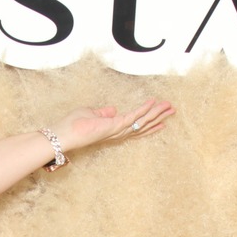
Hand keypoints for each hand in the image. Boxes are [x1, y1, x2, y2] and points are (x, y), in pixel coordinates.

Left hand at [53, 98, 174, 154]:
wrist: (64, 134)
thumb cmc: (73, 126)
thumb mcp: (91, 115)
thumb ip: (103, 113)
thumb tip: (112, 109)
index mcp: (114, 130)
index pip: (136, 127)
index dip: (150, 123)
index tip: (162, 120)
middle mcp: (118, 132)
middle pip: (143, 125)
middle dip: (159, 118)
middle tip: (172, 111)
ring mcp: (118, 130)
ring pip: (142, 121)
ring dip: (156, 113)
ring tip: (169, 106)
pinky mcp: (115, 125)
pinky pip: (134, 116)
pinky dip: (144, 108)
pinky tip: (153, 102)